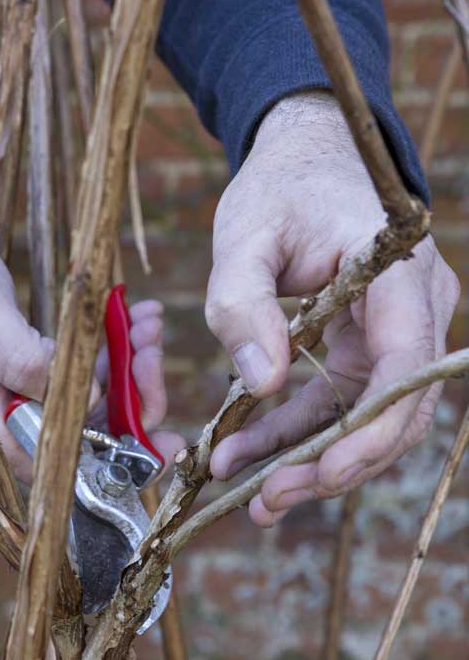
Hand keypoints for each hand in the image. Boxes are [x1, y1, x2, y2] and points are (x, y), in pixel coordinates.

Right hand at [0, 222, 179, 477]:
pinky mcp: (24, 373)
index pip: (68, 464)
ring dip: (126, 366)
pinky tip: (131, 316)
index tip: (162, 422)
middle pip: (87, 438)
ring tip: (146, 321)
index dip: (123, 450)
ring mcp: (15, 400)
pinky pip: (78, 374)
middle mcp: (4, 427)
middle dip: (132, 397)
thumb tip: (85, 401)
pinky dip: (109, 350)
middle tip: (151, 347)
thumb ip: (26, 363)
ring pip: (89, 403)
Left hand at [204, 92, 459, 525]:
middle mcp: (416, 308)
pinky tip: (244, 454)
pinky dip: (296, 432)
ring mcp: (398, 331)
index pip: (405, 365)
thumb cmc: (278, 188)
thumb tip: (262, 382)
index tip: (320, 472)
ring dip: (310, 460)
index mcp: (398, 272)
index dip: (371, 431)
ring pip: (368, 418)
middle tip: (264, 501)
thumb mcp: (243, 235)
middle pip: (396, 410)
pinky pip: (341, 403)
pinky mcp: (369, 347)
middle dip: (333, 465)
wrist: (302, 158)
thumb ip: (243, 302)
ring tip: (247, 495)